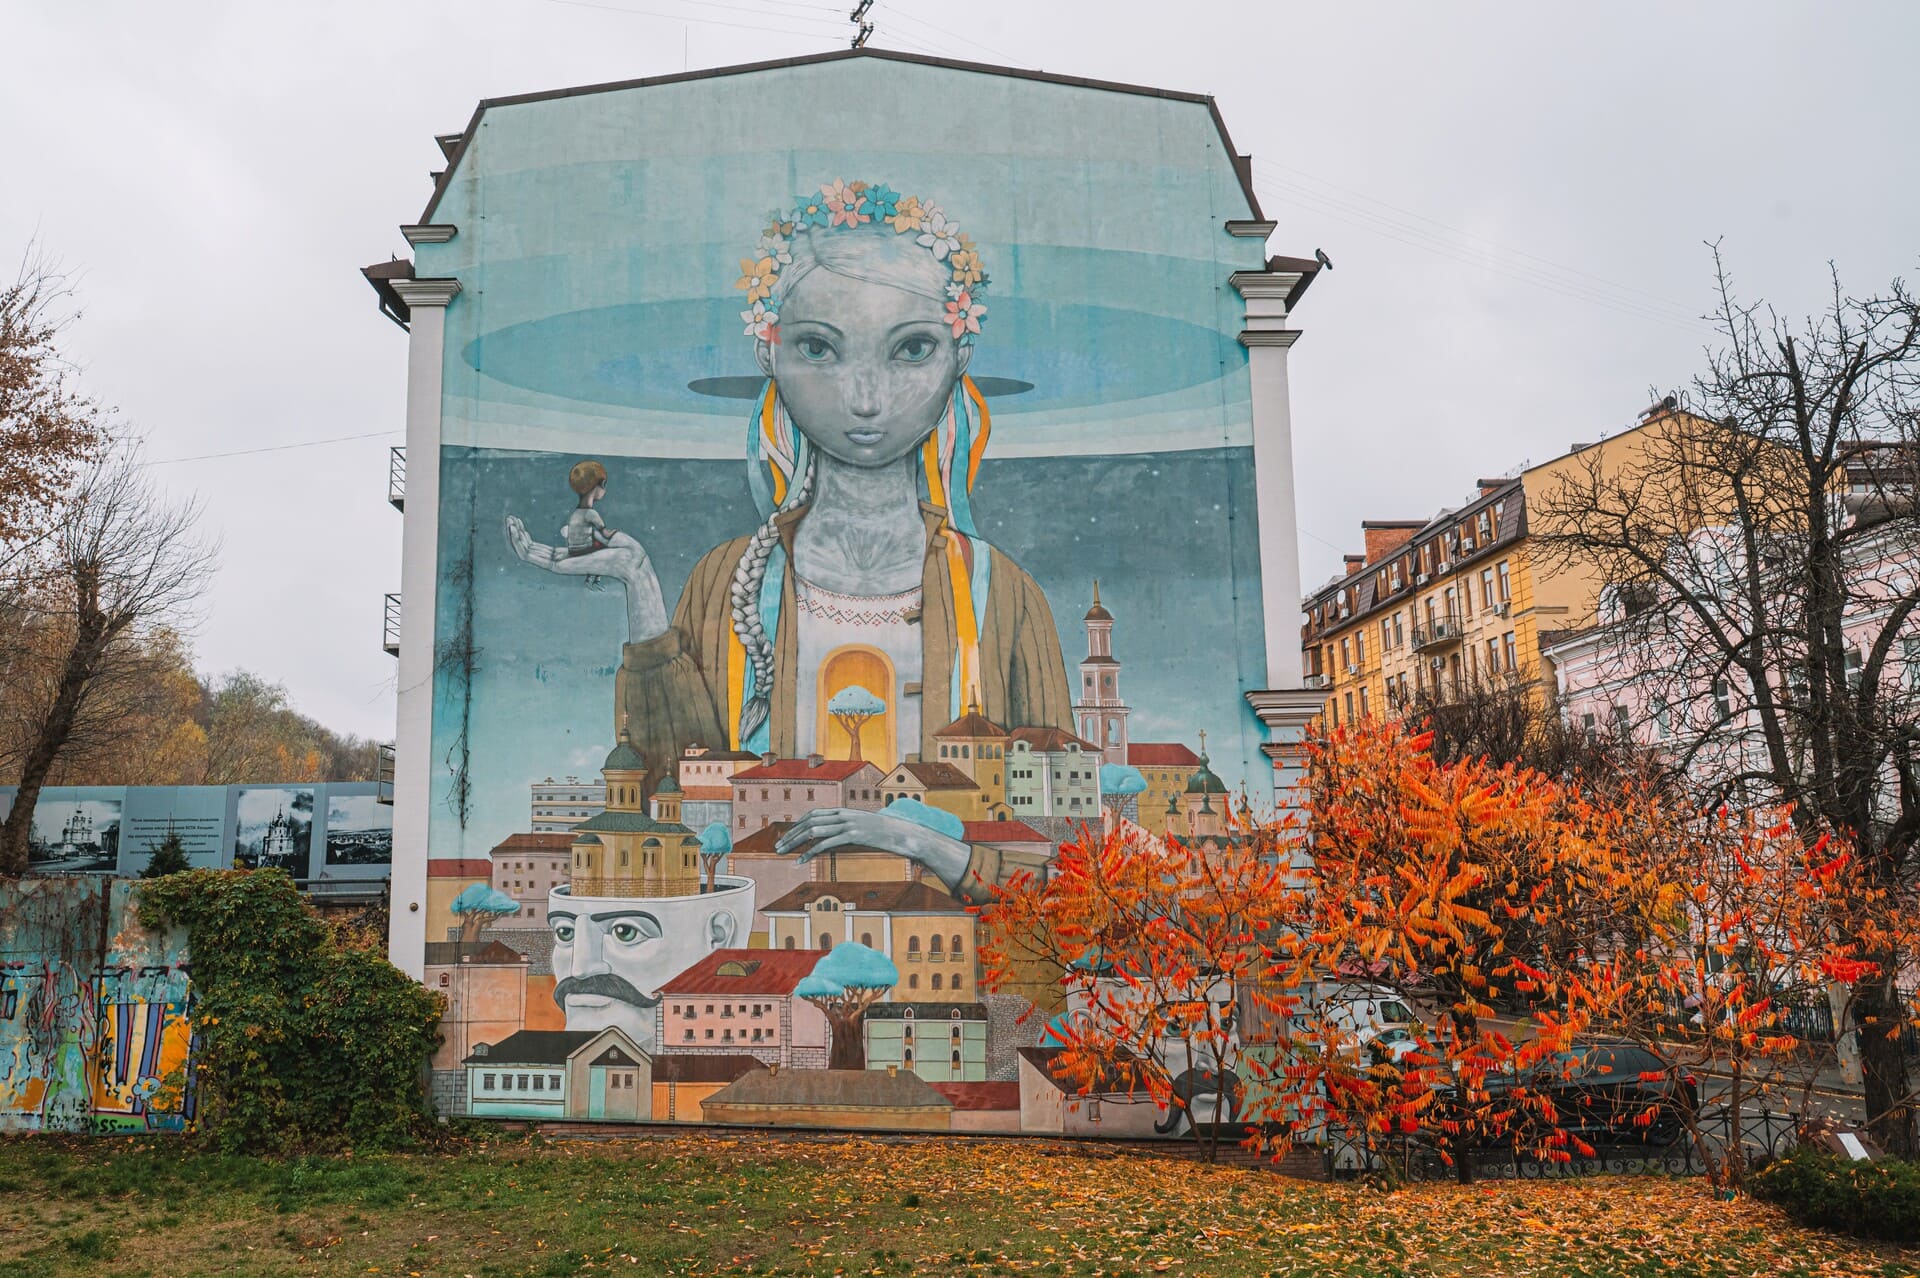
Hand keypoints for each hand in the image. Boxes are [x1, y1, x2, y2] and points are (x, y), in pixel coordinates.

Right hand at [503, 516, 669, 640]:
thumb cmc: (622, 549)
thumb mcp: (598, 533)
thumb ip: (579, 530)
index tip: (517, 521)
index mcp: (570, 555)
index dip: (526, 536)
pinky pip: (533, 556)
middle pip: (530, 551)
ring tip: (509, 521)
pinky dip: (521, 543)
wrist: (633, 560)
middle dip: (517, 535)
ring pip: (527, 554)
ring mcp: (561, 565)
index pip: (540, 550)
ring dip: (515, 537)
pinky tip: (515, 529)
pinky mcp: (560, 566)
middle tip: (509, 519)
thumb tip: (561, 529)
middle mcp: (563, 562)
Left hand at [774, 807, 969, 891]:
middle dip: (791, 834)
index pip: (814, 814)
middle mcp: (843, 814)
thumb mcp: (864, 829)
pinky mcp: (852, 835)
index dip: (798, 824)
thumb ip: (850, 830)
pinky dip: (808, 852)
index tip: (788, 835)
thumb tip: (839, 838)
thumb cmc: (886, 834)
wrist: (906, 834)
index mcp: (845, 811)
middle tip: (777, 846)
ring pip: (813, 831)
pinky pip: (824, 844)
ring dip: (794, 842)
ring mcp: (848, 824)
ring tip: (783, 853)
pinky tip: (800, 861)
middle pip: (809, 821)